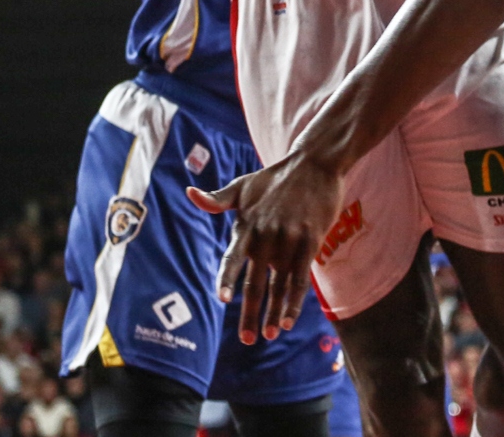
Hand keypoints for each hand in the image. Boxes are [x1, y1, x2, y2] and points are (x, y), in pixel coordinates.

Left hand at [187, 151, 346, 343]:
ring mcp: (289, 240)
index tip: (223, 299)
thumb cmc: (275, 178)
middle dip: (250, 313)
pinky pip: (301, 278)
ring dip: (275, 313)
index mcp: (247, 226)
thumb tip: (189, 194)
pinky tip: (289, 319)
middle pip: (256, 281)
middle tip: (246, 339)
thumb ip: (217, 200)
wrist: (314, 164)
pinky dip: (295, 301)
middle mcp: (266, 236)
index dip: (228, 279)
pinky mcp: (310, 241)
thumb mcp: (242, 186)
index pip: (232, 258)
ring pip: (280, 285)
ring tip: (270, 335)